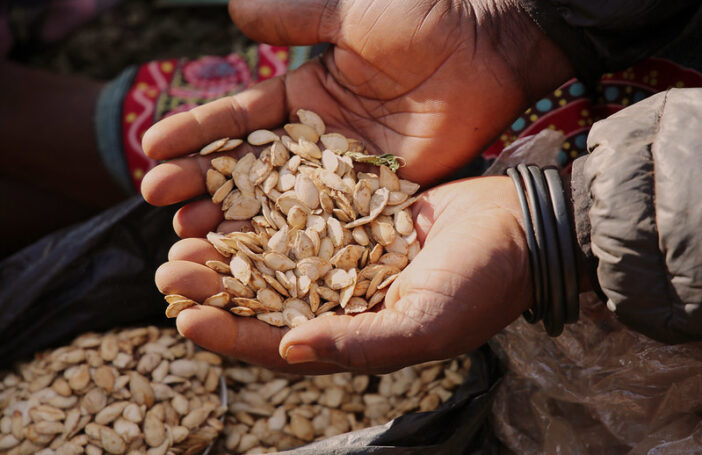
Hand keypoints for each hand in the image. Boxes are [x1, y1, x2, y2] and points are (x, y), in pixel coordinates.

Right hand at [141, 0, 572, 208]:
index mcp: (301, 95)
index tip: (151, 149)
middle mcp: (314, 140)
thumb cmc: (423, 22)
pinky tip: (258, 261)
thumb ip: (296, 17)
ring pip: (280, 202)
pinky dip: (296, 241)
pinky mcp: (377, 196)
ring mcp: (344, 173)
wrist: (490, 51)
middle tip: (158, 203)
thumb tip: (233, 13)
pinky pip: (330, 222)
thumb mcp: (352, 15)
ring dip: (236, 219)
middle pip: (248, 167)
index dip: (195, 133)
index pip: (237, 118)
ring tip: (190, 237)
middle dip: (201, 183)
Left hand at [154, 176, 531, 373]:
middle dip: (216, 291)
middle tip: (171, 273)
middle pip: (265, 302)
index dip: (233, 336)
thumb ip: (361, 344)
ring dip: (230, 251)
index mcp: (356, 337)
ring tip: (186, 237)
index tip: (186, 320)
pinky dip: (264, 214)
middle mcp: (343, 302)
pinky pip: (298, 219)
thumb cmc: (483, 283)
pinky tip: (230, 199)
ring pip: (273, 260)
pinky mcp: (352, 218)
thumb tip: (291, 350)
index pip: (281, 346)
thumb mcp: (425, 322)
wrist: (520, 225)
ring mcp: (346, 259)